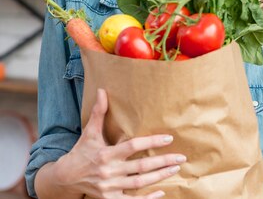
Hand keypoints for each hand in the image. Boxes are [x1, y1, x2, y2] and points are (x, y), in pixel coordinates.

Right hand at [54, 88, 184, 198]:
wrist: (65, 178)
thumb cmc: (81, 152)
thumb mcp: (89, 133)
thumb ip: (98, 113)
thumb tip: (102, 91)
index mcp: (105, 154)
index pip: (132, 147)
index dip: (150, 142)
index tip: (169, 138)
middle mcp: (108, 171)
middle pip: (140, 167)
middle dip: (162, 162)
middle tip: (181, 157)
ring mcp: (109, 187)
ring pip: (139, 183)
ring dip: (159, 177)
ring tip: (175, 168)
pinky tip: (161, 192)